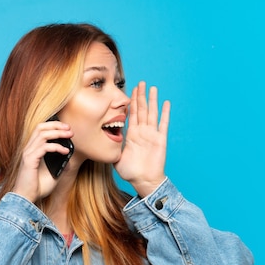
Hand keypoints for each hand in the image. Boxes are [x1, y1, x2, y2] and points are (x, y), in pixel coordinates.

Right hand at [12, 120, 72, 202]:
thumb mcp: (52, 173)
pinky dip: (56, 147)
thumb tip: (69, 157)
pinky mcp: (29, 160)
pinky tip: (65, 151)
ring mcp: (28, 153)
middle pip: (40, 127)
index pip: (40, 130)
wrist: (26, 198)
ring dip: (58, 133)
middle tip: (69, 128)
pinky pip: (44, 147)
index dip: (53, 125)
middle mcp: (28, 149)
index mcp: (32, 150)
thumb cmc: (37, 187)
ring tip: (69, 136)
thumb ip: (59, 164)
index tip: (66, 128)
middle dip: (56, 125)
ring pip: (42, 134)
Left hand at [114, 81, 170, 197]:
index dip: (131, 103)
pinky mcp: (160, 139)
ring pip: (152, 113)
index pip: (131, 114)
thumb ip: (110, 148)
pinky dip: (165, 113)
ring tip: (152, 88)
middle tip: (141, 83)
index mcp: (132, 135)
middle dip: (140, 96)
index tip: (130, 91)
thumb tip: (98, 144)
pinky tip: (166, 102)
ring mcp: (151, 135)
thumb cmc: (131, 172)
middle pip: (142, 110)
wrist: (143, 181)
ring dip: (151, 100)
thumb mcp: (116, 158)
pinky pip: (163, 124)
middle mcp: (142, 132)